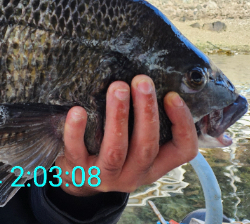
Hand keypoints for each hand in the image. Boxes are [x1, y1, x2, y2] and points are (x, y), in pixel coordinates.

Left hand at [54, 75, 197, 196]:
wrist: (77, 178)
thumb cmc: (110, 150)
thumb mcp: (133, 144)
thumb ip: (143, 122)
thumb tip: (148, 80)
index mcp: (154, 166)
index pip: (183, 151)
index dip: (182, 124)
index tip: (172, 95)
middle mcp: (134, 175)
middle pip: (146, 146)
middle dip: (146, 111)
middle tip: (142, 81)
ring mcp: (105, 176)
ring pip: (115, 149)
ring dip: (118, 116)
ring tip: (118, 87)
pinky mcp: (78, 171)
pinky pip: (77, 151)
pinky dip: (77, 131)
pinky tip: (77, 110)